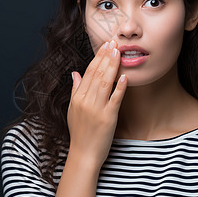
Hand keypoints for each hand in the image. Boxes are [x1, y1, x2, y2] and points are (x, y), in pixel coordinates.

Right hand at [68, 40, 127, 168]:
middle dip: (106, 57)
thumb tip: (74, 73)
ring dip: (112, 66)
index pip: (88, 72)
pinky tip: (125, 76)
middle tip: (114, 42)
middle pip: (97, 74)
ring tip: (119, 52)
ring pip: (105, 82)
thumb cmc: (79, 132)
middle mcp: (86, 101)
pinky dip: (120, 87)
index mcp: (77, 97)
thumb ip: (75, 90)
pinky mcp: (108, 118)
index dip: (97, 57)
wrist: (84, 154)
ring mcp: (97, 109)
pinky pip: (115, 99)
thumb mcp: (72, 109)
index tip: (104, 45)